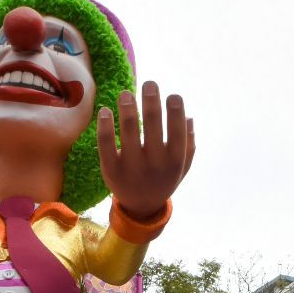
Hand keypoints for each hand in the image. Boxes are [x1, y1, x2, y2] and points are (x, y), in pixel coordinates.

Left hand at [98, 81, 194, 218]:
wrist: (140, 208)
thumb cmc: (163, 179)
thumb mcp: (182, 166)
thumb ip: (188, 144)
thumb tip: (188, 117)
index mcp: (174, 161)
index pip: (177, 131)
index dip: (175, 110)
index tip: (172, 95)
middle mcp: (154, 163)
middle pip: (152, 125)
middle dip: (151, 100)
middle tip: (148, 84)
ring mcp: (131, 167)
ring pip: (129, 131)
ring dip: (127, 108)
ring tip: (126, 93)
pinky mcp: (111, 170)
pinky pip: (106, 144)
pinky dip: (105, 125)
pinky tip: (106, 110)